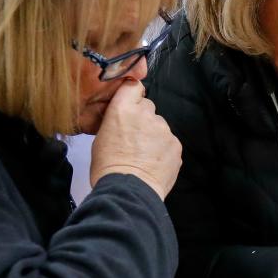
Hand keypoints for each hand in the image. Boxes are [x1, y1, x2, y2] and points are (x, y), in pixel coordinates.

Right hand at [90, 80, 181, 200]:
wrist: (128, 192)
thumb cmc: (108, 169)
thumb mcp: (101, 138)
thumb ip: (115, 122)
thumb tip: (122, 121)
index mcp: (122, 110)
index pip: (133, 86)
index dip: (133, 95)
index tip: (131, 103)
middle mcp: (145, 114)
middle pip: (148, 107)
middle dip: (142, 119)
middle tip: (134, 139)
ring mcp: (163, 129)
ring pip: (160, 126)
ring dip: (154, 136)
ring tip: (143, 156)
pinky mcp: (176, 144)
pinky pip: (169, 142)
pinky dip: (163, 150)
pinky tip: (153, 163)